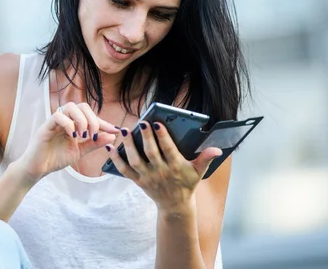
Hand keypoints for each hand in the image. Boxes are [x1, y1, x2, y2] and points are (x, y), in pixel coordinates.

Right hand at [18, 102, 118, 181]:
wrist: (38, 169)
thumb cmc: (55, 159)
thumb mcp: (80, 151)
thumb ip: (94, 143)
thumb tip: (112, 136)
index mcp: (73, 124)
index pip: (90, 116)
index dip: (104, 122)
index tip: (115, 130)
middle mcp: (65, 119)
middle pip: (81, 106)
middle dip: (92, 119)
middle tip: (93, 135)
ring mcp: (55, 122)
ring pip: (70, 107)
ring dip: (81, 119)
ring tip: (83, 135)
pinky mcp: (46, 126)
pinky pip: (58, 116)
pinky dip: (68, 124)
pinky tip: (73, 136)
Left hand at [105, 121, 221, 213]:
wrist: (176, 206)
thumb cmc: (187, 184)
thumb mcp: (199, 172)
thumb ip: (206, 158)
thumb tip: (217, 149)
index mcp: (176, 167)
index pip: (169, 150)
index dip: (163, 137)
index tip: (158, 124)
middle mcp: (161, 172)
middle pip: (151, 153)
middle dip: (146, 137)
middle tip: (141, 123)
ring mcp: (148, 177)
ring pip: (135, 161)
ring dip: (129, 146)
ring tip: (125, 131)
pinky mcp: (138, 181)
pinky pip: (125, 170)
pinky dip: (116, 160)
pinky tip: (111, 147)